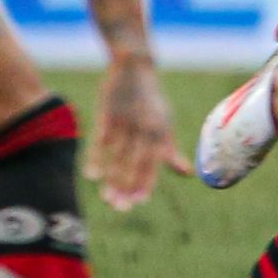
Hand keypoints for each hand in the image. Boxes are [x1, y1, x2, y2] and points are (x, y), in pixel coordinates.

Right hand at [84, 51, 186, 211]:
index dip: (147, 182)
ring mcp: (127, 122)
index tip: (139, 203)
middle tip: (120, 209)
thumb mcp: (166, 124)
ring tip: (106, 199)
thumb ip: (171, 152)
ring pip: (118, 157)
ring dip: (112, 179)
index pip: (154, 163)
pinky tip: (91, 176)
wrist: (136, 68)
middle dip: (128, 187)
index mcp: (161, 133)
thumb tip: (187, 175)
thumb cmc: (153, 103)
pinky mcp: (108, 115)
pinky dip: (96, 159)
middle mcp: (146, 129)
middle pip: (136, 163)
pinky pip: (100, 141)